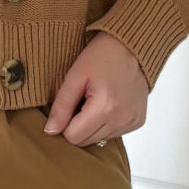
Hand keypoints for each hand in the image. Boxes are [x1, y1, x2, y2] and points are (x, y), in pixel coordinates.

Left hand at [44, 30, 147, 146]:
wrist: (131, 46)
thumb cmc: (102, 56)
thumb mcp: (75, 76)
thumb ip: (61, 107)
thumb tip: (50, 131)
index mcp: (105, 108)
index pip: (73, 137)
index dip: (65, 123)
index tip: (70, 105)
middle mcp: (122, 119)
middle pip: (86, 141)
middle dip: (78, 125)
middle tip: (82, 101)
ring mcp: (132, 122)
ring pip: (99, 140)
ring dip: (93, 125)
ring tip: (96, 100)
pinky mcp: (138, 122)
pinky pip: (113, 133)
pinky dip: (106, 123)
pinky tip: (108, 103)